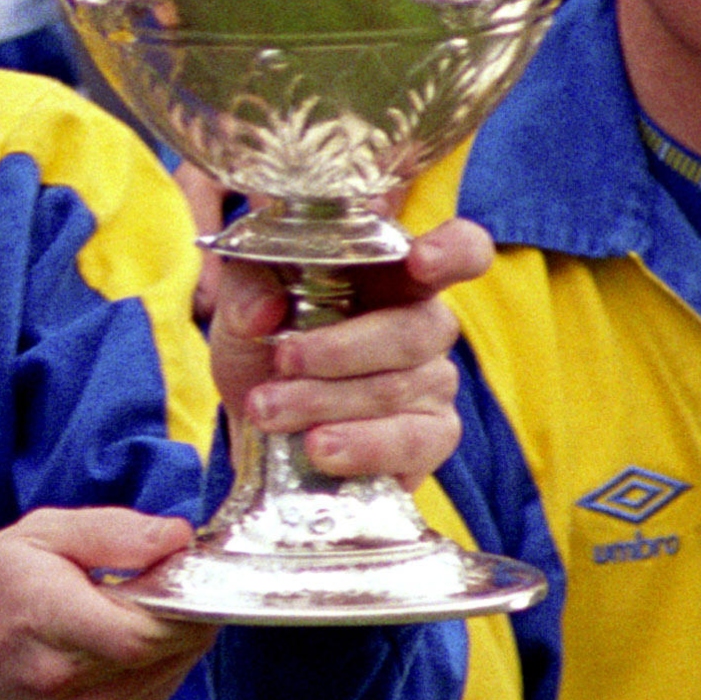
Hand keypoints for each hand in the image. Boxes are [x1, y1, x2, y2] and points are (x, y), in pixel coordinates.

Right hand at [0, 505, 215, 699]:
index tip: (181, 563)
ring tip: (142, 604)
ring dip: (176, 634)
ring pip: (174, 671)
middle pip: (170, 650)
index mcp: (50, 620)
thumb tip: (177, 536)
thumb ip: (111, 531)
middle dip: (186, 607)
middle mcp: (72, 683)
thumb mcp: (39, 534)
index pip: (145, 630)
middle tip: (167, 575)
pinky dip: (162, 659)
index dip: (181, 596)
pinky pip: (161, 691)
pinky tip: (131, 636)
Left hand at [206, 218, 487, 486]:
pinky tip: (319, 448)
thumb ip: (247, 288)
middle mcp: (424, 325)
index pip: (460, 250)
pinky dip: (360, 445)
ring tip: (268, 410)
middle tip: (282, 360)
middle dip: (340, 349)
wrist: (254, 426)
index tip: (421, 261)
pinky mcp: (431, 440)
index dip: (452, 250)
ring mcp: (434, 384)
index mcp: (392, 275)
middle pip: (415, 330)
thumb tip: (267, 306)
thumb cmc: (263, 349)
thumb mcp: (241, 308)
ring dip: (324, 400)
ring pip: (397, 388)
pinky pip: (410, 441)